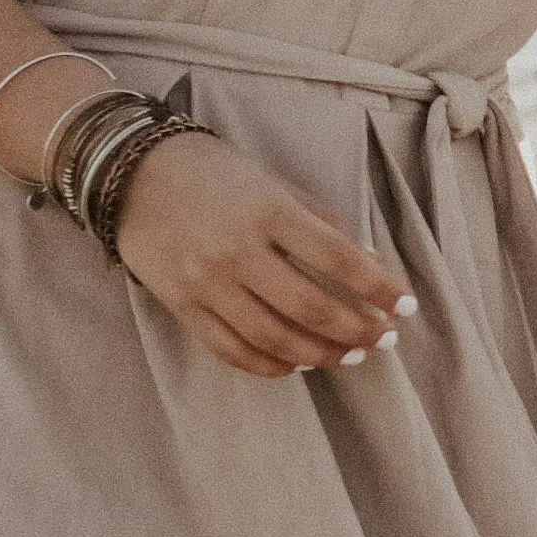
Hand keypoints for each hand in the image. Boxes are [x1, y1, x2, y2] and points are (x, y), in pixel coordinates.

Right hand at [113, 129, 415, 375]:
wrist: (130, 174)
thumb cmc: (213, 172)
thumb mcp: (272, 182)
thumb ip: (320, 221)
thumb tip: (369, 263)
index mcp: (268, 211)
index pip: (338, 259)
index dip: (378, 288)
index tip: (406, 306)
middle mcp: (237, 251)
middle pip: (310, 307)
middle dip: (356, 329)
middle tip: (383, 339)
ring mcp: (206, 283)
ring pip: (274, 337)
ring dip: (320, 354)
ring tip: (349, 355)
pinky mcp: (182, 306)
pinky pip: (232, 350)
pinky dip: (270, 364)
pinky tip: (298, 364)